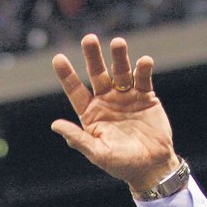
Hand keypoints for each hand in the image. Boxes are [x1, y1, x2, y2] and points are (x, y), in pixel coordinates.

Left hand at [51, 33, 178, 193]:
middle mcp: (106, 101)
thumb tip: (54, 125)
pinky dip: (143, 69)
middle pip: (97, 74)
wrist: (151, 167)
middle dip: (93, 57)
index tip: (57, 58)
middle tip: (89, 39)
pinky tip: (143, 62)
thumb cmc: (121, 164)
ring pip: (120, 71)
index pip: (75, 91)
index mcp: (91, 114)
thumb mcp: (98, 153)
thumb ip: (78, 138)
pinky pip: (143, 78)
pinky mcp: (146, 96)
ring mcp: (126, 96)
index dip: (67, 75)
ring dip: (119, 57)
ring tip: (118, 43)